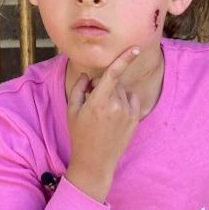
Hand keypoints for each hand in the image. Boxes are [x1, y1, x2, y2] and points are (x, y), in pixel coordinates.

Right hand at [64, 46, 142, 201]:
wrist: (95, 161)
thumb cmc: (80, 135)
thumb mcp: (72, 111)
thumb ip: (79, 88)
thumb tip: (87, 75)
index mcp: (98, 101)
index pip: (113, 74)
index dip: (124, 59)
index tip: (134, 48)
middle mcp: (116, 105)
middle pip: (114, 82)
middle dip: (105, 85)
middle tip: (94, 101)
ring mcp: (128, 113)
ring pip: (123, 91)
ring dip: (115, 94)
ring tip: (104, 112)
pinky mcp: (135, 119)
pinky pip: (132, 100)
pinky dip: (125, 101)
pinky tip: (115, 115)